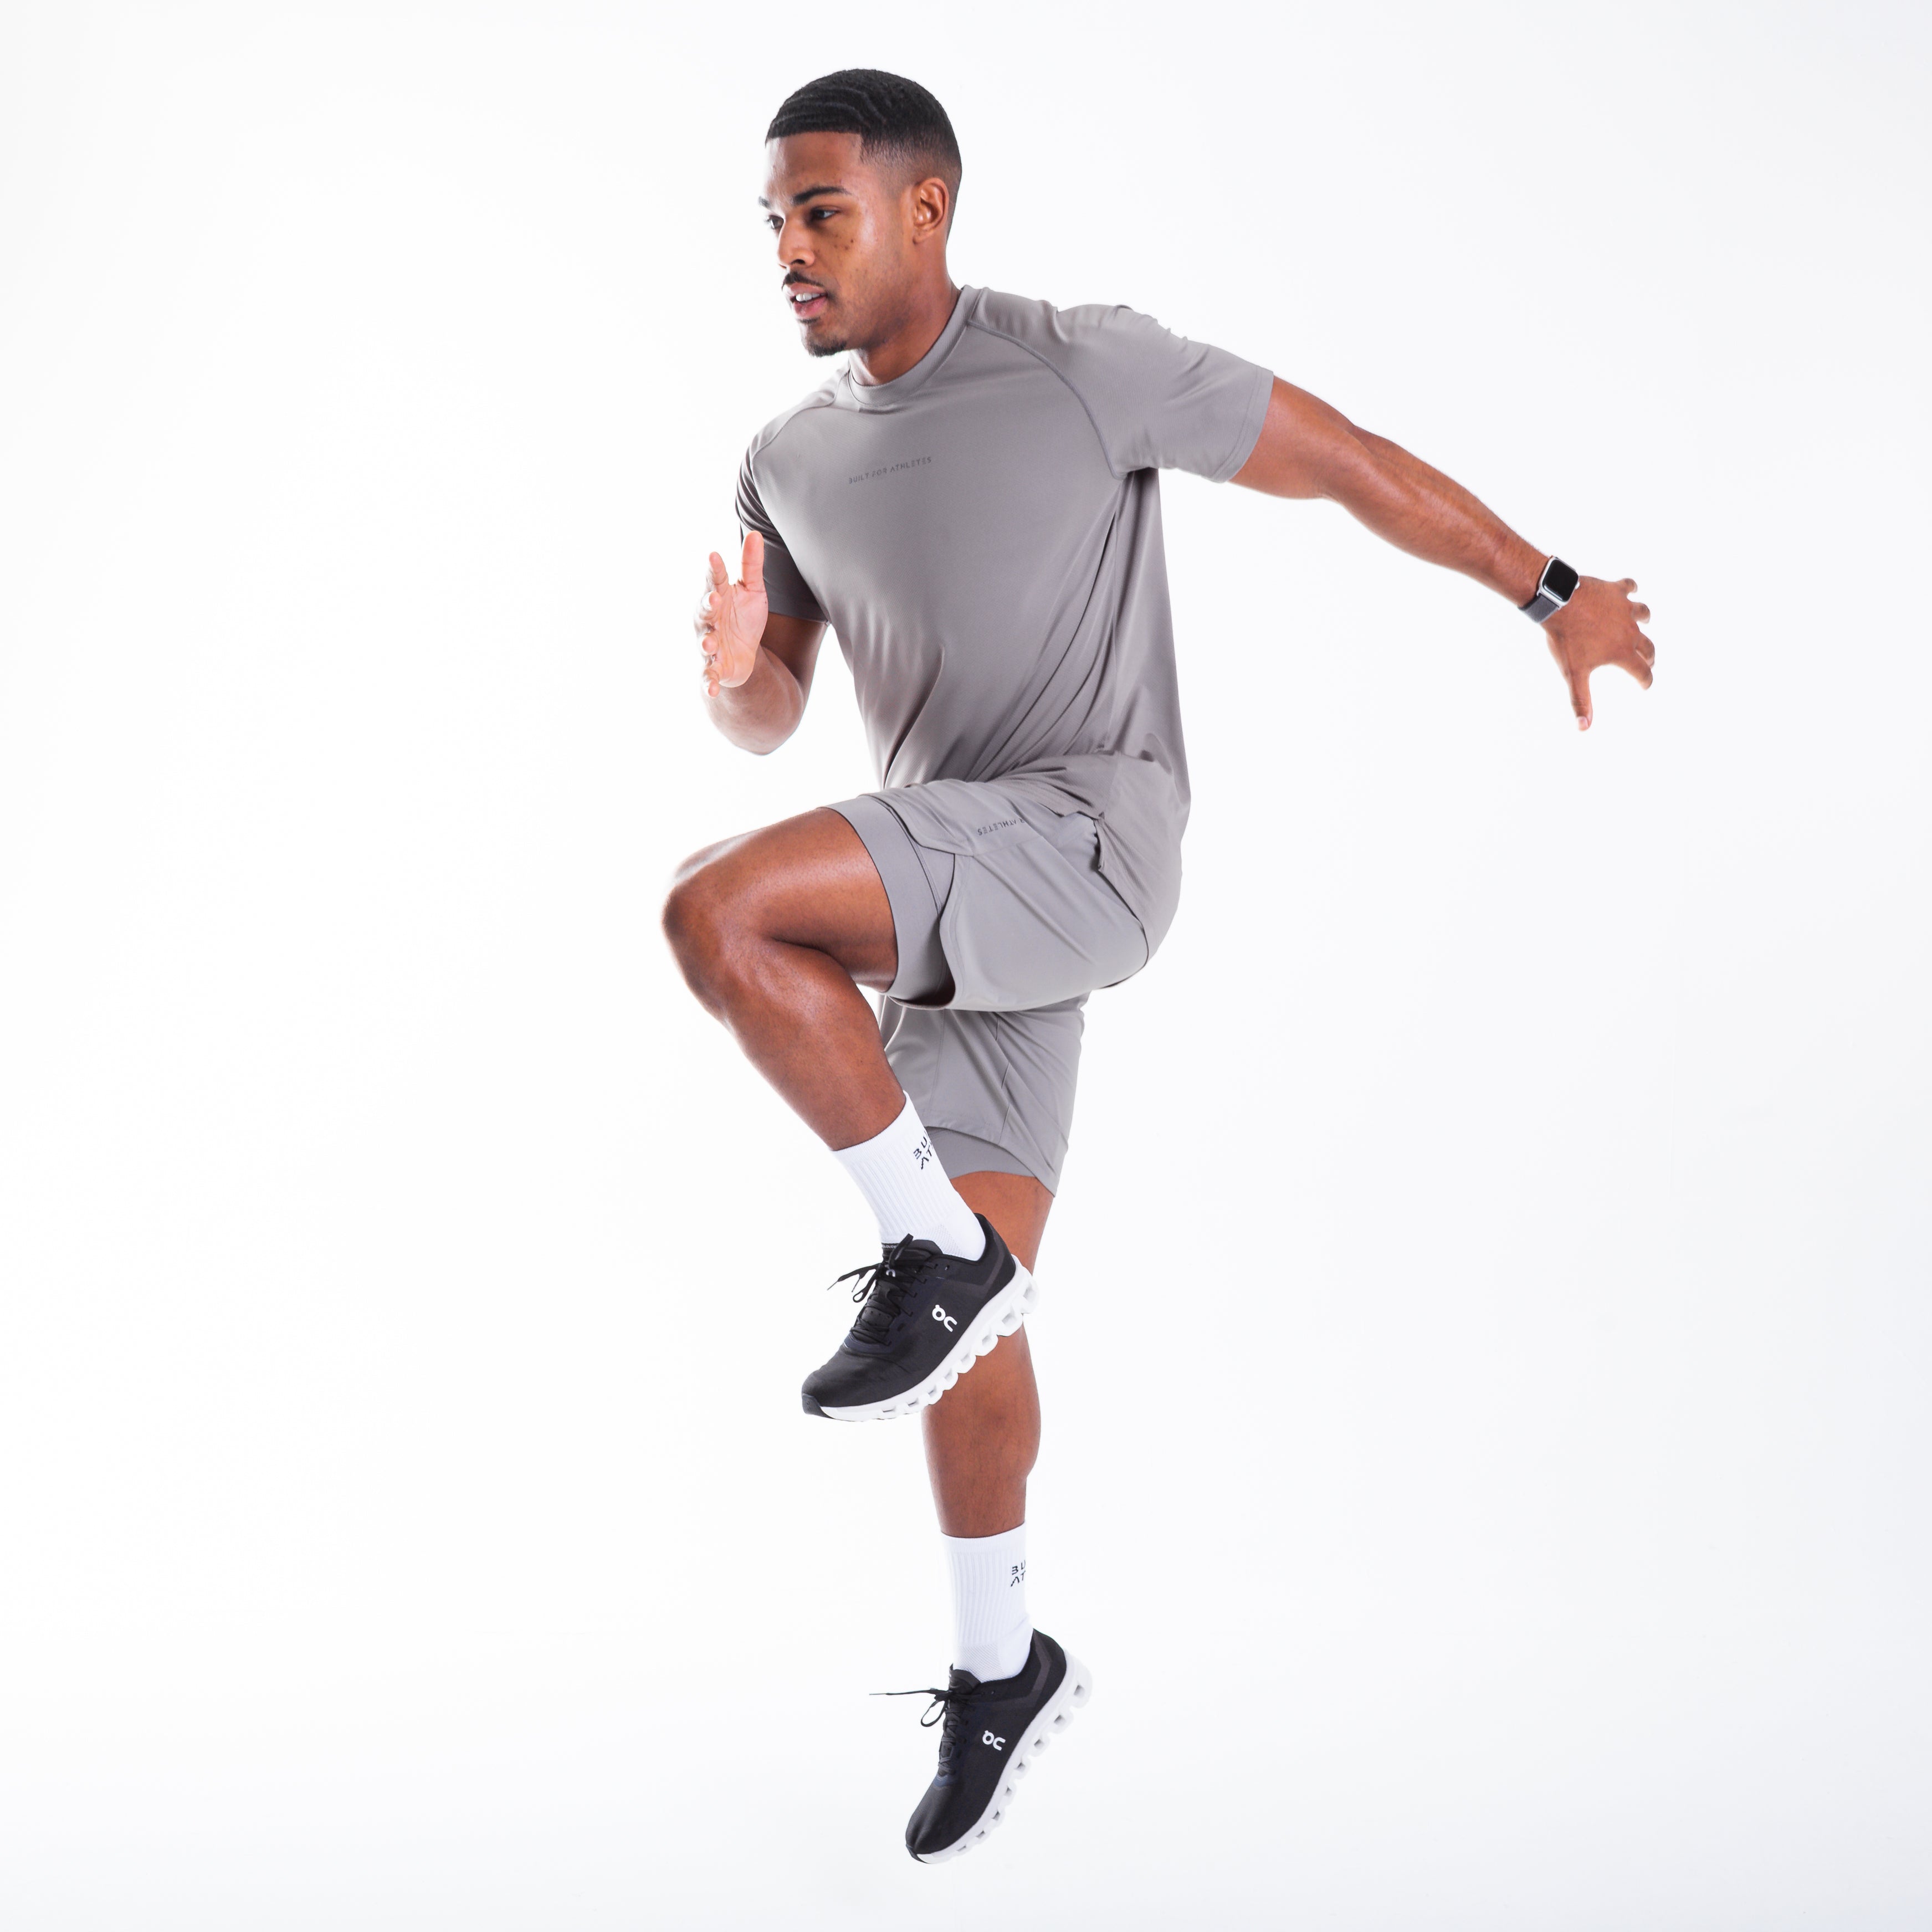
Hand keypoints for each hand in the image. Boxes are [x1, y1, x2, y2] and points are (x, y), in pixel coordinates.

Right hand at [694, 532, 767, 698]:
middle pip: (704, 611)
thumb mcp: (753, 591)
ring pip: (703, 643)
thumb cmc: (744, 618)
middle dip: (707, 606)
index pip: (715, 580)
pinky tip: (711, 690)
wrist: (745, 656)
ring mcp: (709, 644)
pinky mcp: (714, 667)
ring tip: (710, 644)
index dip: (714, 569)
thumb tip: (755, 533)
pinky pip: (708, 676)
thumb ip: (751, 565)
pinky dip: (708, 683)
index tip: (714, 556)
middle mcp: (709, 620)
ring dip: (705, 643)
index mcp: (718, 597)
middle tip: (713, 600)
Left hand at [1542, 576, 1654, 729]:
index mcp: (1622, 651)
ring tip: (1644, 623)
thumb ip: (1580, 700)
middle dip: (1649, 655)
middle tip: (1647, 660)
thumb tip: (1584, 728)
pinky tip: (1632, 590)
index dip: (1645, 681)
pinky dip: (1632, 589)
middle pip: (1647, 645)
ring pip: (1644, 613)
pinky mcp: (1615, 590)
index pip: (1642, 671)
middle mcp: (1629, 630)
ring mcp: (1624, 608)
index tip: (1645, 685)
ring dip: (1645, 619)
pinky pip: (1629, 587)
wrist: (1559, 603)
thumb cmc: (1566, 640)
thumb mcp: (1573, 674)